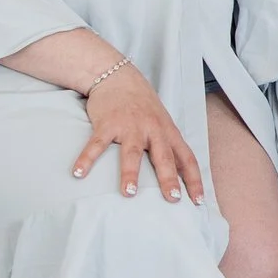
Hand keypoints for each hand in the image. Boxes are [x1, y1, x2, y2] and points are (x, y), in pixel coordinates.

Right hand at [73, 66, 204, 203]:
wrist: (119, 77)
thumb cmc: (143, 104)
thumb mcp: (162, 122)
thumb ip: (167, 145)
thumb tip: (176, 175)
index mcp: (168, 132)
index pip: (186, 158)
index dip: (193, 179)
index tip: (198, 201)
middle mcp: (152, 129)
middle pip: (163, 156)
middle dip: (168, 178)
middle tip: (172, 198)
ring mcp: (130, 126)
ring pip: (132, 152)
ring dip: (130, 173)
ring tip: (129, 193)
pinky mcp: (107, 123)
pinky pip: (97, 144)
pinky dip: (87, 159)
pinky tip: (78, 173)